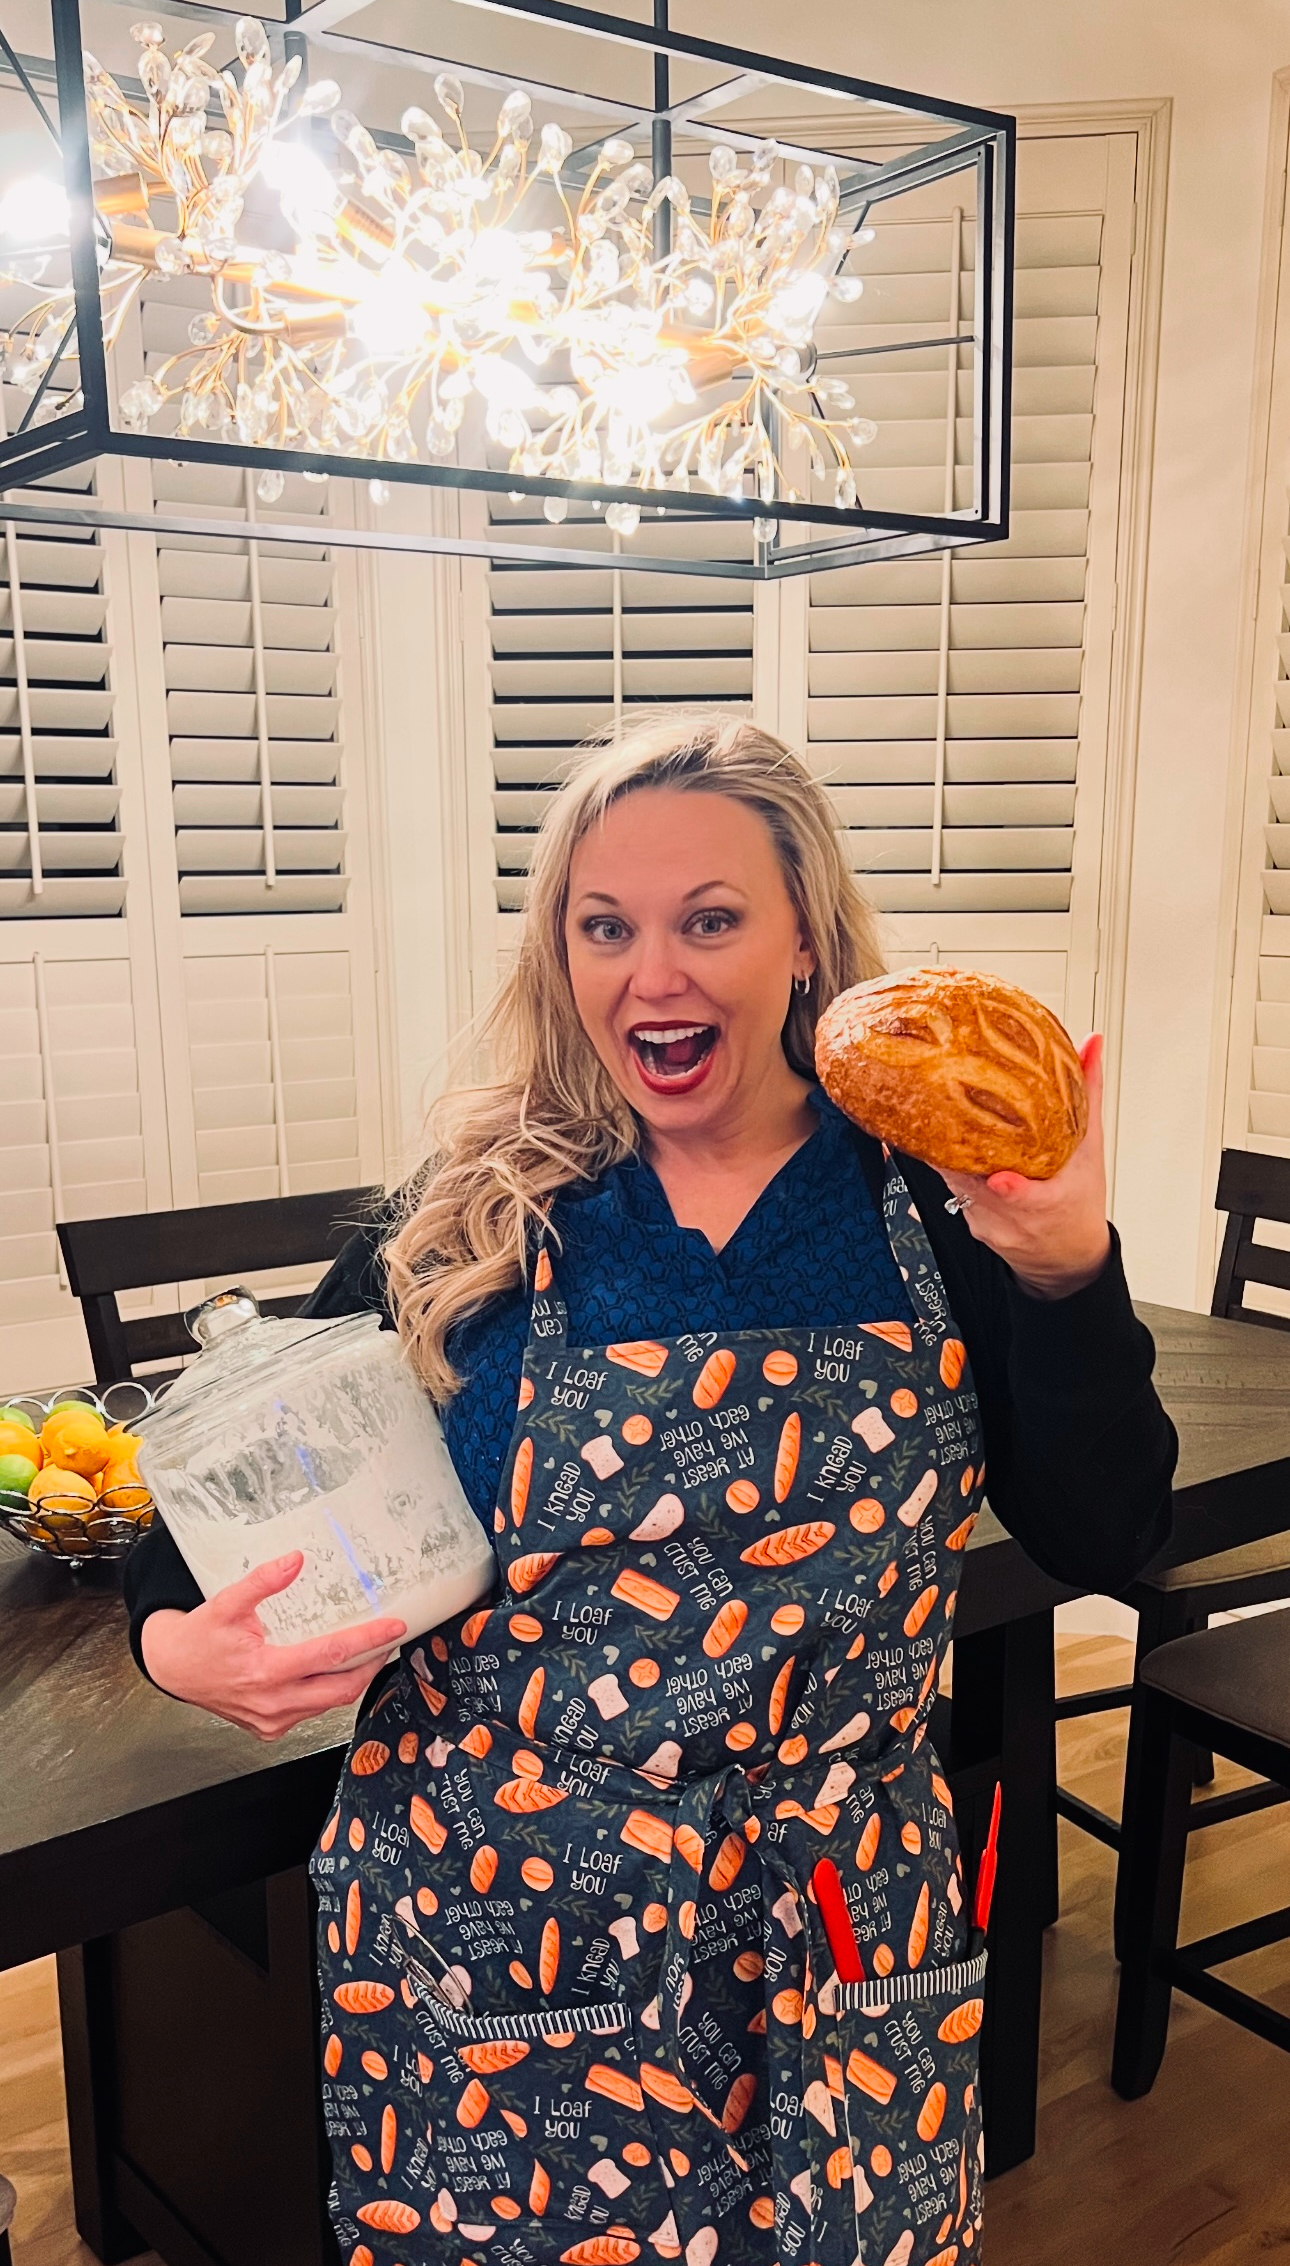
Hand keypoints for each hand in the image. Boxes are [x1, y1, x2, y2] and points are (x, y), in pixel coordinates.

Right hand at [139, 1552, 406, 1740]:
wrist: (173, 1668)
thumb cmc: (200, 1638)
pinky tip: (332, 1673)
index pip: (331, 1655)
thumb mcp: (226, 1603)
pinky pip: (310, 1712)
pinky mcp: (269, 1729)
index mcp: (266, 1671)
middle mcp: (273, 1702)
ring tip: (366, 1653)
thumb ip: (261, 1582)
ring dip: (351, 1680)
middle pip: (342, 1689)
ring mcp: (272, 1720)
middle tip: (388, 1642)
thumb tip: (295, 1560)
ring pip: (328, 1703)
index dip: (368, 1640)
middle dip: (372, 1666)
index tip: (394, 1627)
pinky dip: (327, 1693)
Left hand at [938, 1033, 1111, 1298]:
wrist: (1066, 1256)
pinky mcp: (971, 1225)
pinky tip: (938, 1144)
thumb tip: (1090, 1045)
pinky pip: (951, 1192)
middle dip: (959, 1151)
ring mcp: (988, 1224)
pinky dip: (947, 1167)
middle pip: (977, 1185)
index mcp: (1049, 1203)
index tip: (1001, 1178)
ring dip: (945, 1154)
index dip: (1011, 1190)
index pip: (1027, 1200)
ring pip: (956, 1186)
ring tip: (930, 1117)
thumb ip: (1087, 1095)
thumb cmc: (1079, 1203)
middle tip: (941, 1111)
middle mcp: (1014, 1219)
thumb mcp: (1090, 1149)